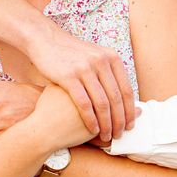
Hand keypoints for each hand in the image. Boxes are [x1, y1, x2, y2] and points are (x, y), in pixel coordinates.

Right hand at [26, 23, 135, 142]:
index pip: (126, 89)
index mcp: (111, 58)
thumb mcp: (95, 56)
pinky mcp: (69, 77)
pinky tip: (92, 129)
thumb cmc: (71, 54)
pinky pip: (84, 104)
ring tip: (107, 135)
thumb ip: (109, 73)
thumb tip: (123, 96)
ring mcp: (85, 69)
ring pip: (102, 103)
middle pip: (116, 98)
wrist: (45, 40)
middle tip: (120, 134)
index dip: (129, 110)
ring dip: (107, 123)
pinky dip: (91, 119)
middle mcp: (101, 62)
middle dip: (120, 120)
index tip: (130, 124)